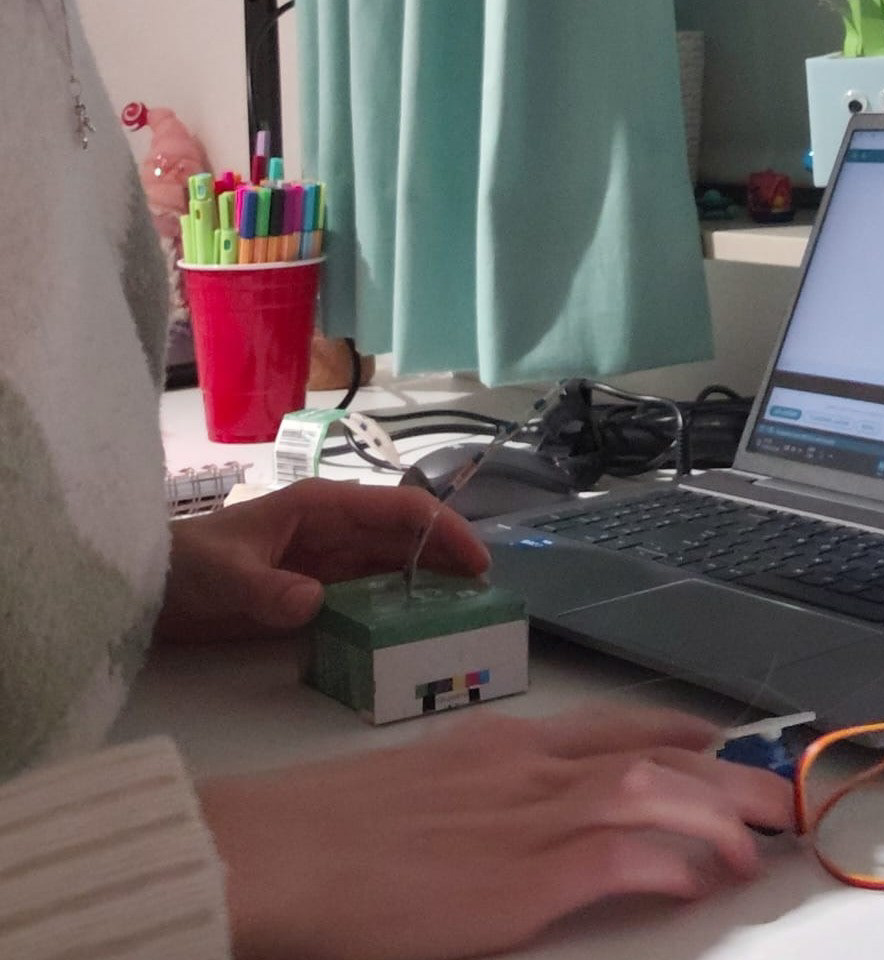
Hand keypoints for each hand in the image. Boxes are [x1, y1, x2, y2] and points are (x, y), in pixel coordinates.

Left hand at [156, 479, 488, 641]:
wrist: (149, 589)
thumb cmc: (186, 563)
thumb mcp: (222, 574)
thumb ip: (267, 589)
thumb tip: (315, 603)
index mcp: (324, 505)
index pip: (400, 509)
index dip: (444, 530)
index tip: (476, 562)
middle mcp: (336, 527)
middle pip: (408, 536)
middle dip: (450, 558)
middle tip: (485, 595)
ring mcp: (330, 559)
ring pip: (397, 564)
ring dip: (431, 582)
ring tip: (466, 611)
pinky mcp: (320, 588)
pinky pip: (372, 592)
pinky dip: (401, 605)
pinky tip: (419, 627)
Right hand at [199, 704, 794, 959]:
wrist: (270, 850)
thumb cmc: (325, 829)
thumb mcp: (419, 789)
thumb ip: (479, 791)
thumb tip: (512, 813)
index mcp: (502, 745)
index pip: (613, 726)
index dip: (678, 732)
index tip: (718, 739)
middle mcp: (526, 769)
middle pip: (655, 756)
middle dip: (728, 774)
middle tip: (779, 793)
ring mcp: (525, 821)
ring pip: (652, 794)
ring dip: (719, 814)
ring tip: (763, 841)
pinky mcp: (516, 881)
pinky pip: (615, 860)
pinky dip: (665, 863)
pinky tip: (697, 881)